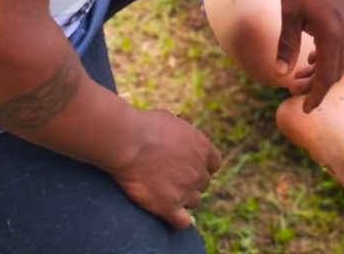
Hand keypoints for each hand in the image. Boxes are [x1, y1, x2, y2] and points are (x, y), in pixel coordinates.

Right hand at [111, 108, 221, 229]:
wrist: (129, 142)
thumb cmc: (146, 126)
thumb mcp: (174, 122)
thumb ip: (185, 137)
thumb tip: (183, 142)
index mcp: (203, 148)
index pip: (214, 164)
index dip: (202, 165)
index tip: (189, 165)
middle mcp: (198, 171)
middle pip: (203, 184)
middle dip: (191, 181)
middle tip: (172, 177)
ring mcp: (185, 191)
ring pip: (194, 202)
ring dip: (184, 198)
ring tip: (166, 191)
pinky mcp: (169, 207)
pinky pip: (182, 222)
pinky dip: (178, 219)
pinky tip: (168, 212)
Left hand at [275, 0, 343, 112]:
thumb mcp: (289, 13)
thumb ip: (287, 44)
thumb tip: (280, 73)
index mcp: (332, 35)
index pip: (327, 76)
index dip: (317, 96)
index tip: (306, 110)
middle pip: (337, 70)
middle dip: (321, 87)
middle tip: (303, 97)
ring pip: (340, 56)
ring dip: (325, 70)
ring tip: (306, 78)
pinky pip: (341, 43)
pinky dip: (329, 54)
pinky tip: (314, 53)